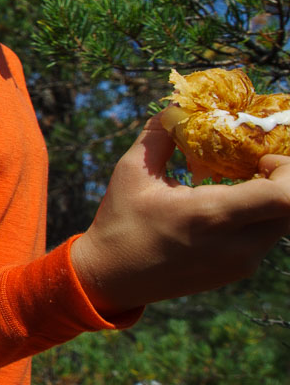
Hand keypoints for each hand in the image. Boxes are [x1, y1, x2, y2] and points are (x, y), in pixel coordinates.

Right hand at [72, 116, 289, 314]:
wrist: (112, 277)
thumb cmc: (120, 221)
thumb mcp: (133, 171)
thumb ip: (161, 134)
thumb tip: (182, 107)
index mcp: (210, 215)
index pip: (285, 197)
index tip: (264, 157)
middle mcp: (234, 243)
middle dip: (284, 179)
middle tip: (257, 163)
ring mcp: (240, 262)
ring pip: (282, 223)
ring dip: (271, 197)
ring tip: (236, 183)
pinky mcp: (238, 271)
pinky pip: (265, 237)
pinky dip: (257, 215)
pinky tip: (224, 206)